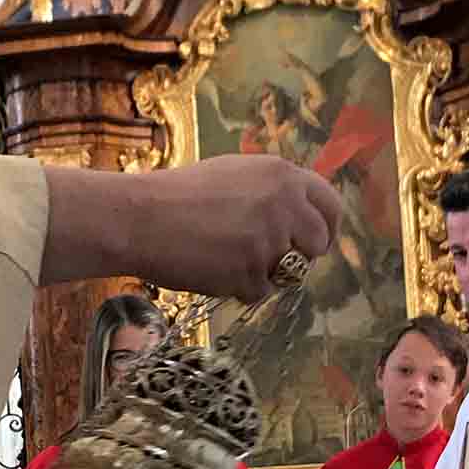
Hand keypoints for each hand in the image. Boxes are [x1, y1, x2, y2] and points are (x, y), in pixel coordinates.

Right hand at [41, 155, 340, 299]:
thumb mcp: (233, 175)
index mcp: (282, 175)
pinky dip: (237, 288)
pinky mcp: (250, 273)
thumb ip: (272, 191)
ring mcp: (269, 241)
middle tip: (274, 263)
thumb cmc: (176, 195)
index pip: (330, 205)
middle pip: (317, 243)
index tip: (316, 242)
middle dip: (299, 257)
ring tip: (224, 258)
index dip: (325, 227)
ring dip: (263, 273)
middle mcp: (284, 205)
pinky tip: (210, 270)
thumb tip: (299, 214)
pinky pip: (259, 293)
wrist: (138, 218)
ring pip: (287, 272)